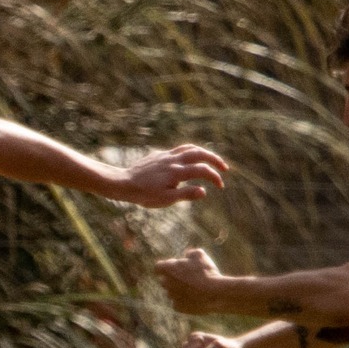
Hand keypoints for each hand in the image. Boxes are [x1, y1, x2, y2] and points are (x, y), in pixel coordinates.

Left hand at [111, 144, 227, 207]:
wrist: (124, 183)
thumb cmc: (145, 195)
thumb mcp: (166, 199)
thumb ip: (186, 194)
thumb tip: (204, 191)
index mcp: (177, 172)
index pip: (202, 170)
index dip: (214, 177)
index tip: (220, 185)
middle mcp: (173, 160)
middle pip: (200, 153)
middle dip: (215, 159)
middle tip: (224, 168)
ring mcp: (166, 155)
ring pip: (190, 148)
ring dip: (204, 153)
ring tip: (211, 160)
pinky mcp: (160, 155)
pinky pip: (179, 149)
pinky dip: (190, 152)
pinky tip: (190, 161)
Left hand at [154, 247, 225, 313]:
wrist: (214, 293)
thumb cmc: (207, 272)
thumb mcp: (200, 255)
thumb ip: (190, 254)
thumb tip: (187, 256)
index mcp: (168, 269)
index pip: (158, 267)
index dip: (167, 266)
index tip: (175, 267)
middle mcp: (166, 283)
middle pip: (164, 280)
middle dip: (172, 279)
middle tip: (187, 278)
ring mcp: (171, 296)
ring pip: (171, 293)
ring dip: (179, 290)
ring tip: (194, 289)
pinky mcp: (177, 307)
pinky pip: (178, 303)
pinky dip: (184, 301)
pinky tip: (195, 298)